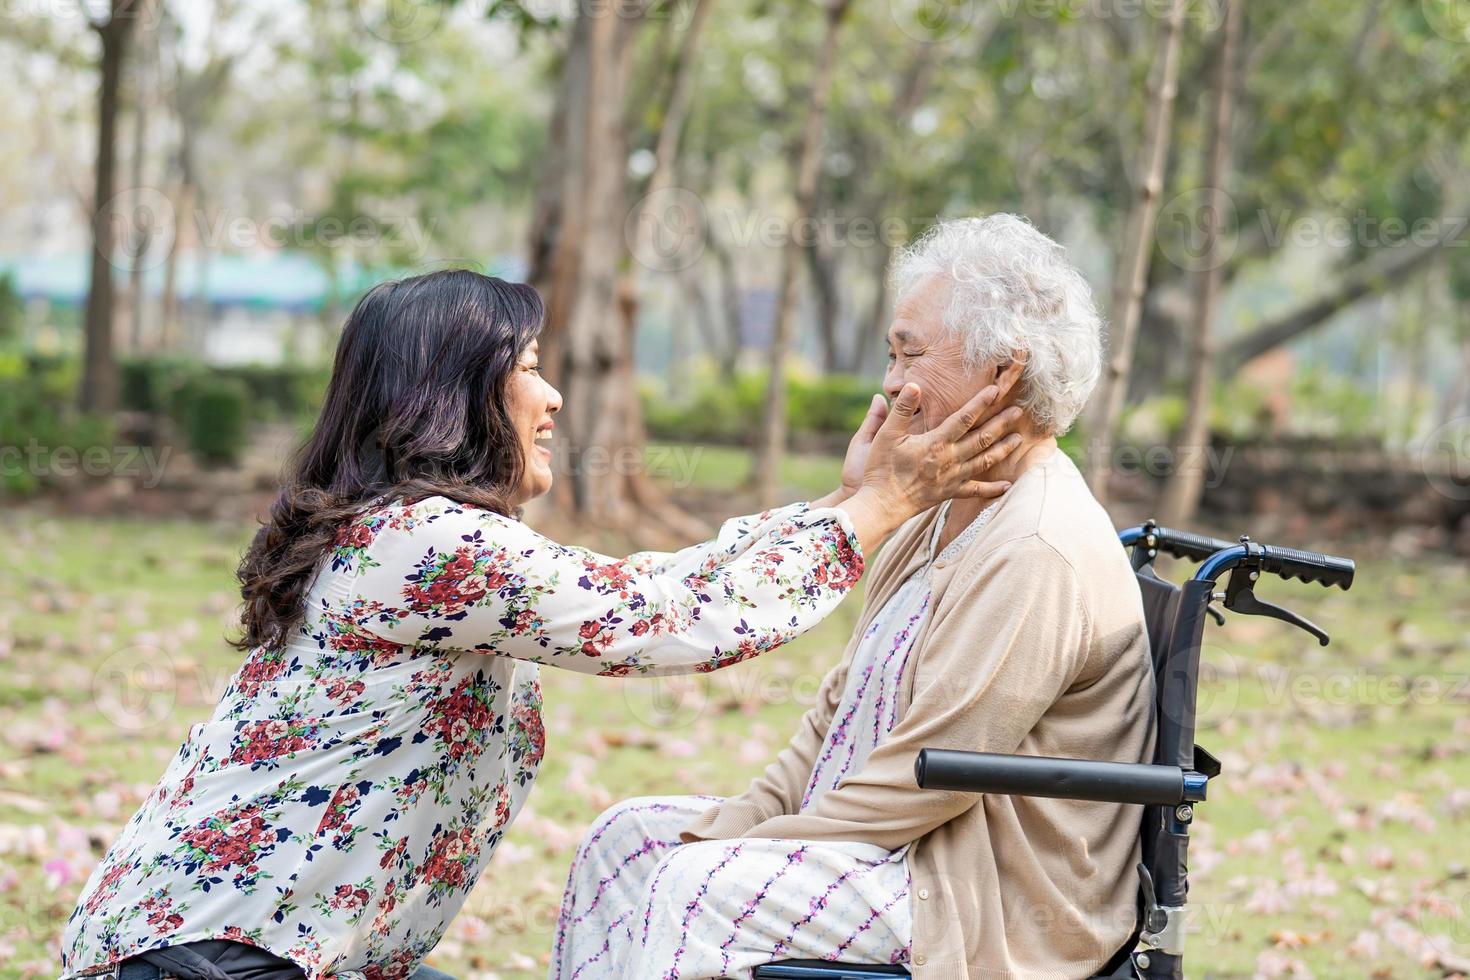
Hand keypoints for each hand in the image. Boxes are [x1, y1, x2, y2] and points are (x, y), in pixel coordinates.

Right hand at [836, 372, 1024, 553]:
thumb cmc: (881, 468)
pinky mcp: (949, 493)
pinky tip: (1008, 486)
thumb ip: (901, 409)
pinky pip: (976, 491)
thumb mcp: (886, 434)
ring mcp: (952, 478)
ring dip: (1003, 449)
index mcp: (936, 443)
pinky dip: (993, 489)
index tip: (996, 390)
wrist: (881, 504)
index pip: (964, 418)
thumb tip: (914, 385)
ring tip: (1019, 438)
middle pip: (982, 438)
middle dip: (1001, 423)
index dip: (981, 403)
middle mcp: (949, 459)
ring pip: (985, 461)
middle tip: (1019, 411)